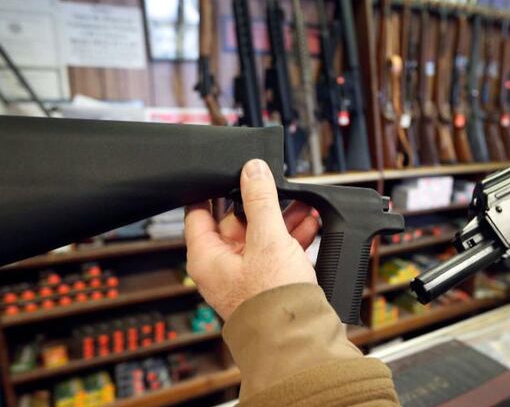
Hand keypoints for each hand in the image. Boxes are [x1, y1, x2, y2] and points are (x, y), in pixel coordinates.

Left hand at [184, 159, 319, 320]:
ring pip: (259, 237)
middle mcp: (221, 267)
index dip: (214, 189)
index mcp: (206, 257)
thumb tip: (252, 169)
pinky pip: (275, 253)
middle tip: (278, 187)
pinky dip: (290, 238)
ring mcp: (244, 276)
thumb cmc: (273, 300)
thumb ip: (260, 200)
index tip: (230, 171)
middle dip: (261, 204)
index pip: (199, 213)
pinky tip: (309, 226)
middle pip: (235, 222)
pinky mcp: (266, 284)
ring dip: (281, 220)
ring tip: (303, 206)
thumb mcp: (268, 238)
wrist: (298, 339)